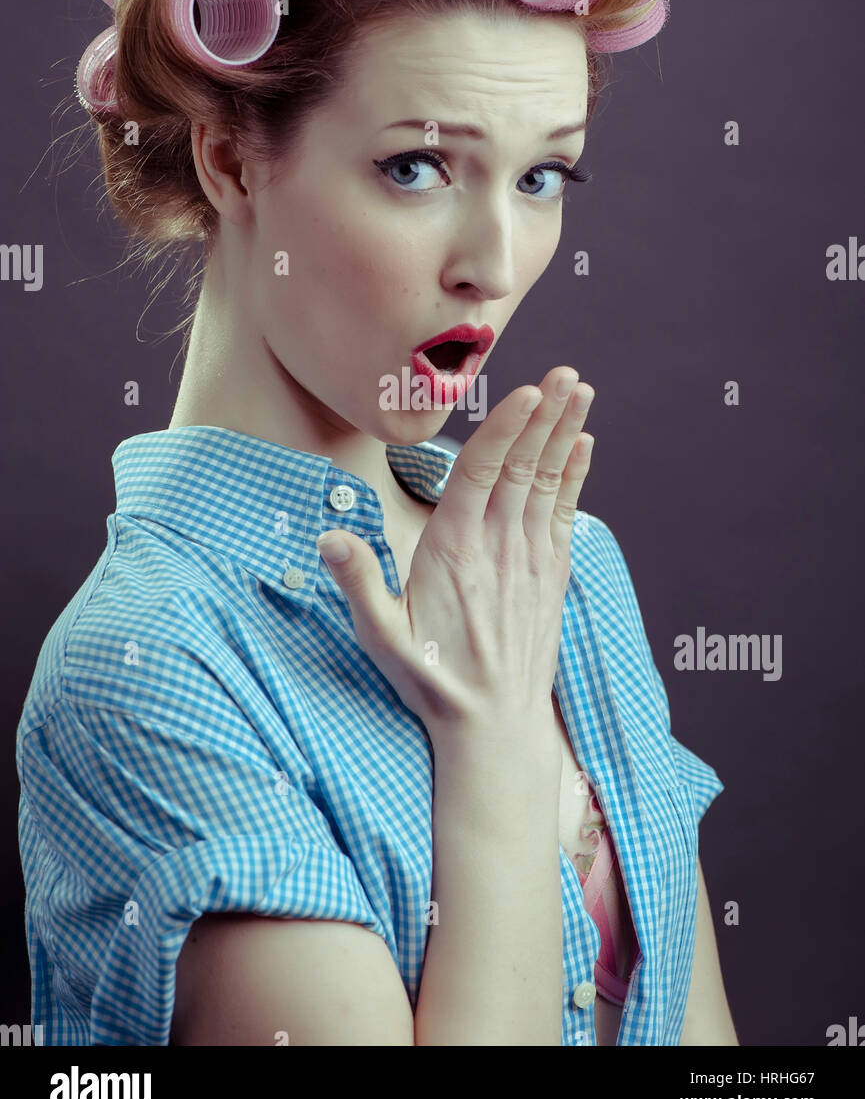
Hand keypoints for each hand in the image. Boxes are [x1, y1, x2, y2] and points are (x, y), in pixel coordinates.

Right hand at [316, 369, 594, 734]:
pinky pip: (564, 512)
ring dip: (564, 433)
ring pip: (548, 483)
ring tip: (581, 390)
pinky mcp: (550, 575)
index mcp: (454, 553)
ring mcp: (530, 560)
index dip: (507, 430)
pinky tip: (584, 443)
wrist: (493, 726)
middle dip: (546, 417)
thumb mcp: (382, 638)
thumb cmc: (431, 679)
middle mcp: (499, 549)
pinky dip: (575, 475)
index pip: (483, 476)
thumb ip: (357, 584)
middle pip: (523, 468)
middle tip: (568, 372)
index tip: (530, 391)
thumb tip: (327, 539)